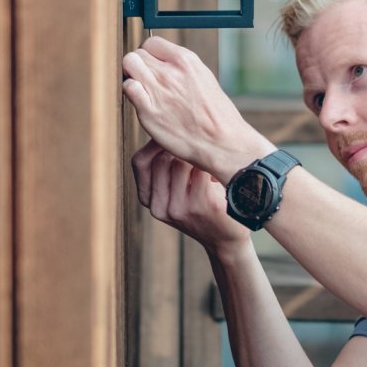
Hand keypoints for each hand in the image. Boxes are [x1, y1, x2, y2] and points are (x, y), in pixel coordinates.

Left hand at [121, 36, 271, 179]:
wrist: (220, 141)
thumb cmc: (216, 115)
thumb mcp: (204, 79)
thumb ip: (182, 69)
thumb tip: (165, 65)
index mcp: (186, 61)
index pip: (152, 42)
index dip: (149, 55)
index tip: (152, 66)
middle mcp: (170, 71)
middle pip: (138, 53)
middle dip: (139, 65)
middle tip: (146, 80)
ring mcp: (158, 89)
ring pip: (129, 65)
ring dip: (132, 75)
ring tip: (142, 89)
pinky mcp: (148, 109)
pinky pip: (128, 87)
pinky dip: (130, 92)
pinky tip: (141, 101)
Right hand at [130, 140, 248, 250]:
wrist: (226, 239)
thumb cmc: (202, 206)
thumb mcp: (176, 192)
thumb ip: (165, 168)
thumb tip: (164, 127)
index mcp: (150, 201)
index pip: (139, 162)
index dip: (152, 144)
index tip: (168, 133)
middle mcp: (160, 207)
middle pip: (161, 159)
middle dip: (178, 148)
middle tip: (196, 144)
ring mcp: (180, 207)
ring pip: (180, 162)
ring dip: (197, 158)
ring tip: (208, 164)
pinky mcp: (202, 205)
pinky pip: (201, 170)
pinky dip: (210, 166)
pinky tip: (217, 173)